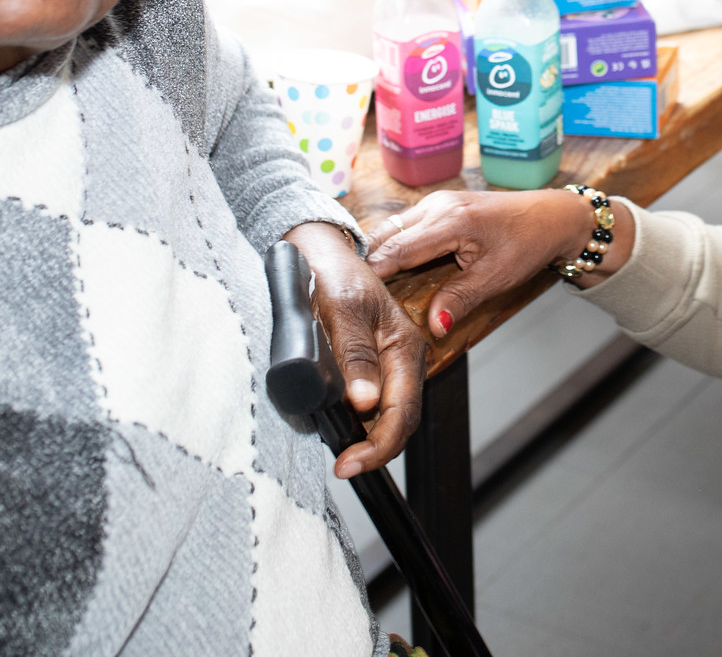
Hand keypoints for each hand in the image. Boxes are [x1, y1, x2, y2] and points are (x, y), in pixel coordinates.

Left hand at [284, 221, 424, 478]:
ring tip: (342, 456)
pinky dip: (360, 425)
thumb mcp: (342, 309)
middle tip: (342, 467)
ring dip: (368, 440)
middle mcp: (402, 359)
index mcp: (404, 346)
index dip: (380, 444)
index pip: (403, 410)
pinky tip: (341, 431)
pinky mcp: (368, 365)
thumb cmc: (333, 274)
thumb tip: (364, 403)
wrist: (317, 253)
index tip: (348, 463)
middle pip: (401, 419)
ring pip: (388, 415)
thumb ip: (355, 356)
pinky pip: (373, 404)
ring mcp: (387, 363)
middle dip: (376, 450)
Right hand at [365, 188, 632, 335]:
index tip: (349, 296)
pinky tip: (382, 265)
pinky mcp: (440, 205)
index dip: (372, 273)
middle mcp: (437, 206)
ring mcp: (437, 202)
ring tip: (356, 281)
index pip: (397, 250)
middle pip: (387, 234)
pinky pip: (406, 224)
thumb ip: (460, 299)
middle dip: (366, 261)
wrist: (551, 216)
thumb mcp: (496, 277)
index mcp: (449, 221)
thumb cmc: (527, 244)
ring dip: (377, 251)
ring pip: (393, 227)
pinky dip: (391, 243)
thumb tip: (432, 327)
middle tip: (342, 291)